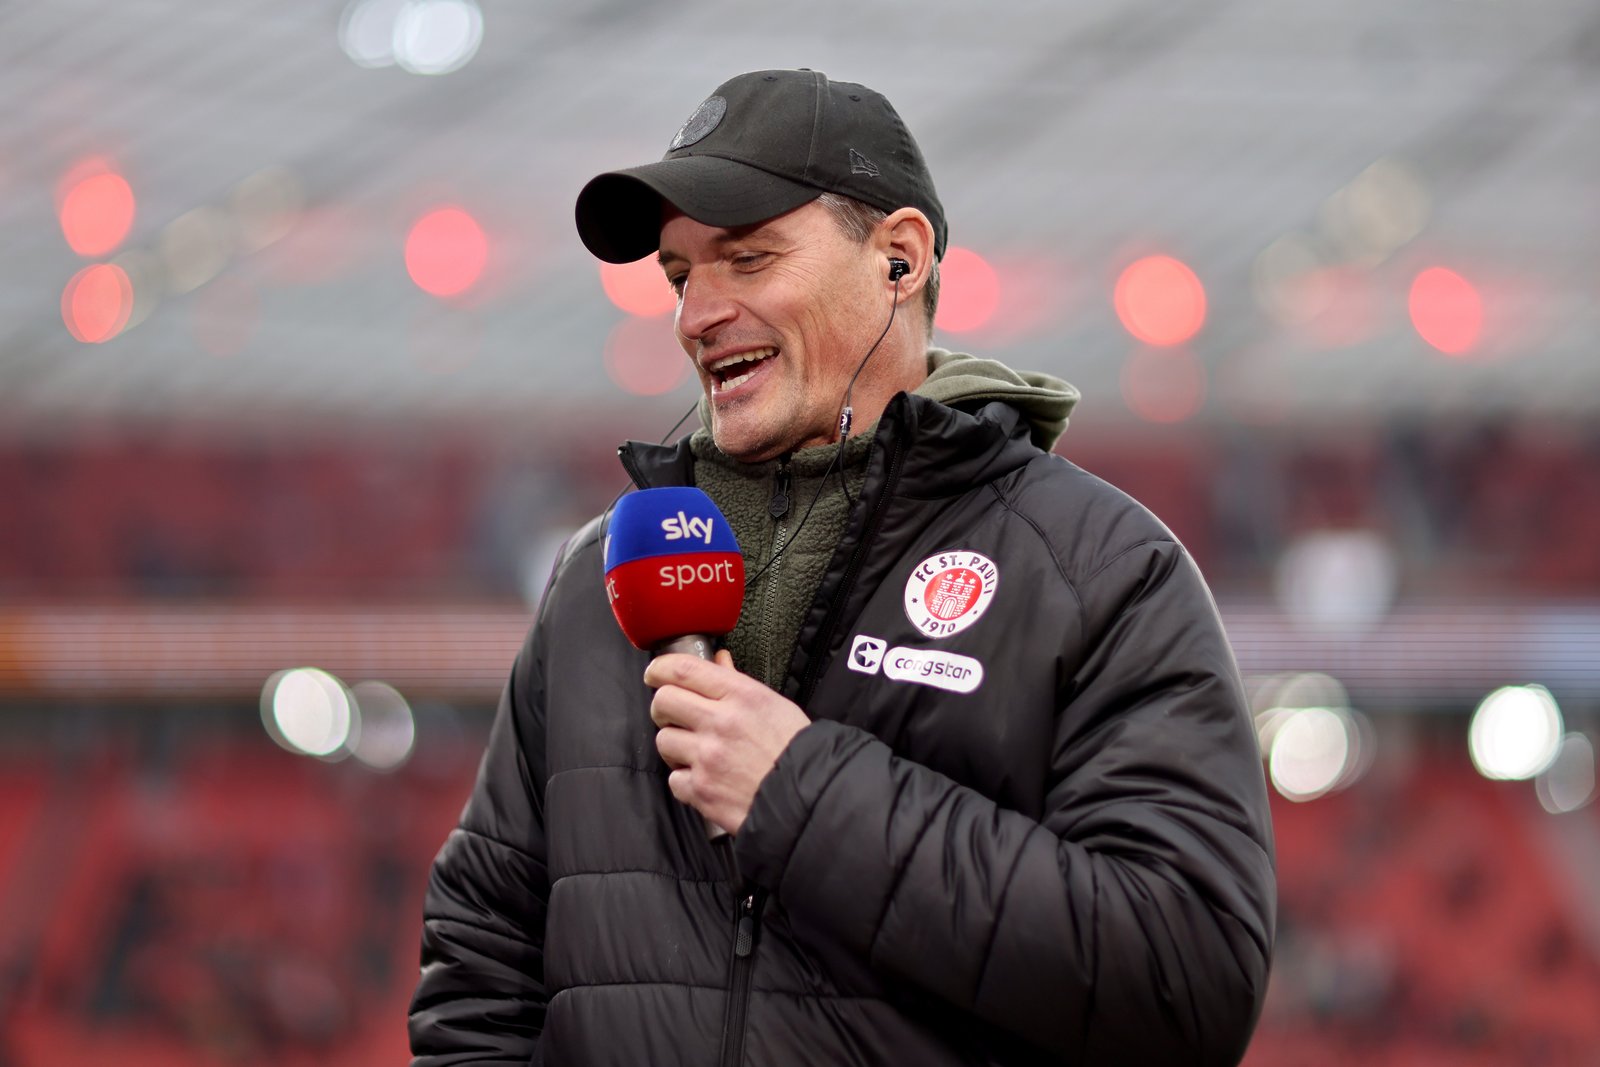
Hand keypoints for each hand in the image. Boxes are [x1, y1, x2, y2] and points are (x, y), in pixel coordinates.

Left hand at [645, 650, 809, 835]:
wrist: (808, 798)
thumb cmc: (795, 751)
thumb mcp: (772, 705)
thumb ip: (737, 682)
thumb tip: (718, 661)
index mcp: (741, 696)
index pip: (683, 669)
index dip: (660, 668)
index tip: (655, 674)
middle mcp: (721, 722)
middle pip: (663, 701)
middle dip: (663, 707)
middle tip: (674, 715)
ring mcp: (708, 757)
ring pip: (663, 740)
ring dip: (675, 745)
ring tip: (697, 752)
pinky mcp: (702, 790)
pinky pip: (674, 779)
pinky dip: (685, 780)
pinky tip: (706, 778)